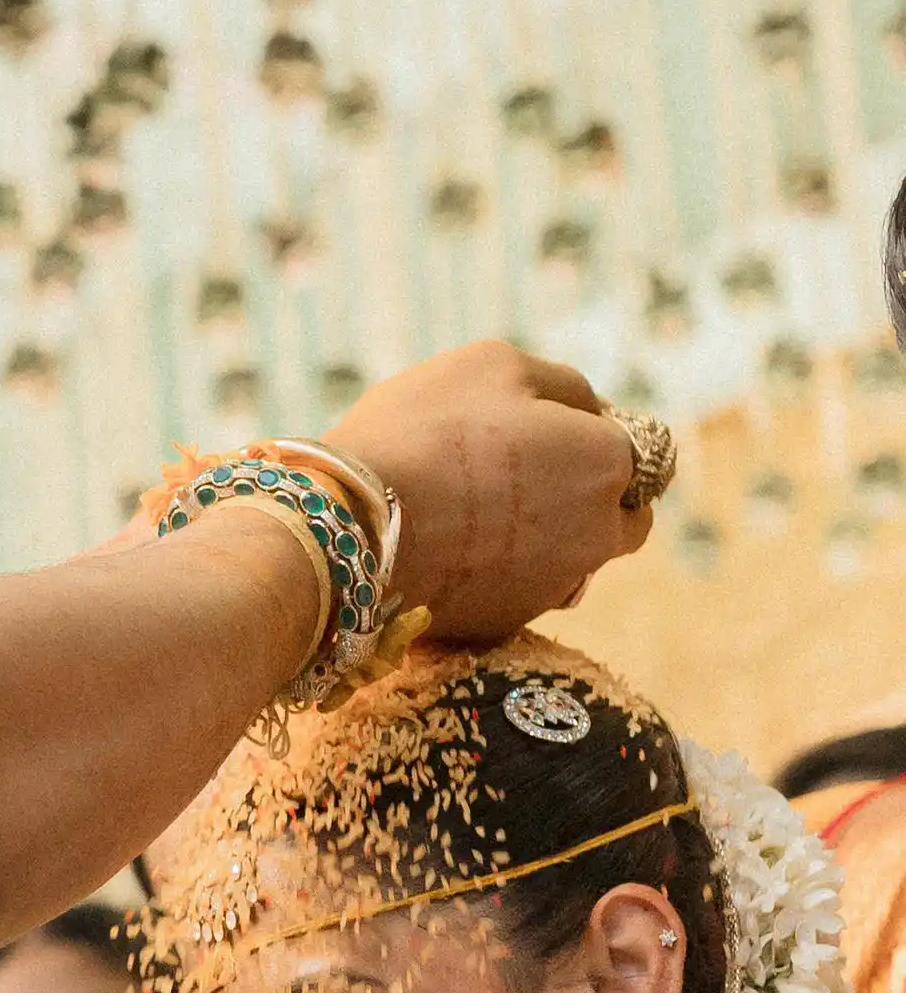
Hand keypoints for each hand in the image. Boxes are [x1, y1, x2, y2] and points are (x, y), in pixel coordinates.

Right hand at [324, 340, 652, 641]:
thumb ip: (562, 387)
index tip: (555, 432)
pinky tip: (452, 553)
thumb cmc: (423, 431)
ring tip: (480, 517)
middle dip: (596, 500)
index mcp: (608, 461)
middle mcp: (597, 534)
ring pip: (573, 562)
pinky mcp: (504, 627)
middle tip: (532, 479)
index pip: (646, 454)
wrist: (346, 531)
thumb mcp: (496, 365)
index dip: (601, 438)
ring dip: (549, 541)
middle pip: (624, 521)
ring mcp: (552, 589)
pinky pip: (520, 595)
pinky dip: (501, 576)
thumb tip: (591, 413)